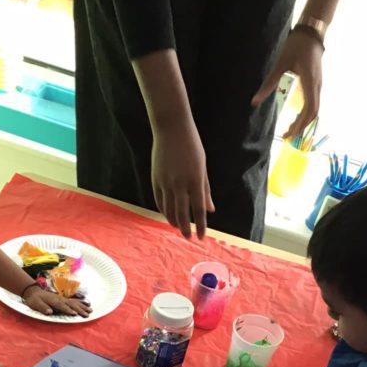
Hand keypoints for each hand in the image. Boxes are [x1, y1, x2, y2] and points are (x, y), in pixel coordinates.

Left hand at [23, 285, 91, 318]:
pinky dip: (81, 302)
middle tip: (87, 314)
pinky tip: (87, 304)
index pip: (62, 306)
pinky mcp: (63, 299)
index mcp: (53, 301)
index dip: (68, 310)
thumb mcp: (35, 304)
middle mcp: (60, 299)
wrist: (33, 291)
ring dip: (83, 306)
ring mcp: (62, 298)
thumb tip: (49, 312)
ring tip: (90, 310)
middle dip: (79, 309)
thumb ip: (42, 308)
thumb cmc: (34, 299)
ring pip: (74, 302)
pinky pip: (74, 300)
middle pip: (71, 304)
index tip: (75, 314)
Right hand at [151, 120, 214, 238]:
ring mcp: (166, 182)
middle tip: (188, 237)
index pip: (198, 209)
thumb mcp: (203, 168)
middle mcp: (180, 184)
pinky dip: (164, 211)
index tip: (201, 237)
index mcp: (195, 180)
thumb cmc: (192, 146)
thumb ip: (205, 190)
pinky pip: (160, 201)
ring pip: (169, 210)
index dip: (200, 225)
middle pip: (182, 213)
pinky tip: (168, 216)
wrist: (171, 129)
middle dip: (185, 228)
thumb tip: (210, 210)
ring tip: (178, 228)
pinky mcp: (156, 180)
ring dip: (174, 221)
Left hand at [252, 29, 323, 139]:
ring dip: (304, 121)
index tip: (287, 133)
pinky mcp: (316, 83)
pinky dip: (305, 113)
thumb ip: (269, 83)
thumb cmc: (297, 45)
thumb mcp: (281, 64)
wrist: (312, 32)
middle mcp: (317, 86)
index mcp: (310, 82)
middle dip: (301, 127)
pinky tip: (295, 116)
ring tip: (290, 129)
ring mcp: (318, 85)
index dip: (299, 124)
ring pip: (315, 109)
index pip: (309, 110)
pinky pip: (314, 103)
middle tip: (287, 136)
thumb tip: (254, 100)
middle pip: (313, 113)